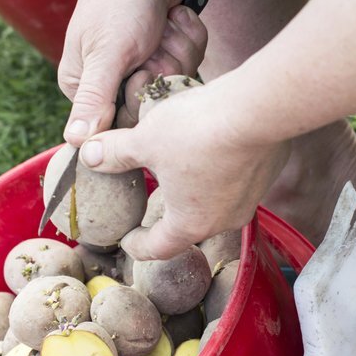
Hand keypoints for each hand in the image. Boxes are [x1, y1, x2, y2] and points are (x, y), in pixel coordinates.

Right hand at [58, 0, 206, 144]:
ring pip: (177, 82)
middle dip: (163, 68)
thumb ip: (94, 100)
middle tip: (152, 40)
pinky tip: (174, 17)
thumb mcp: (106, 55)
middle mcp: (111, 80)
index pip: (122, 125)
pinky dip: (188, 35)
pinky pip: (191, 60)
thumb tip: (74, 143)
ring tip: (162, 24)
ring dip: (178, 48)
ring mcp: (142, 63)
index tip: (142, 71)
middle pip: (154, 105)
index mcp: (84, 87)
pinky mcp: (166, 47)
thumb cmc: (119, 0)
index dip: (141, 99)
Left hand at [76, 80, 291, 259]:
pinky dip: (225, 170)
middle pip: (191, 226)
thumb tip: (88, 155)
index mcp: (189, 223)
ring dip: (200, 190)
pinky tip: (216, 146)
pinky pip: (241, 179)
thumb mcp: (144, 140)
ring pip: (219, 202)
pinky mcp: (268, 172)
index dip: (138, 245)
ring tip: (186, 168)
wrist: (256, 107)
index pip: (159, 249)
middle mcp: (224, 220)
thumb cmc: (196, 130)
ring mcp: (251, 198)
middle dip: (170, 215)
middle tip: (156, 200)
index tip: (128, 240)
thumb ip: (115, 152)